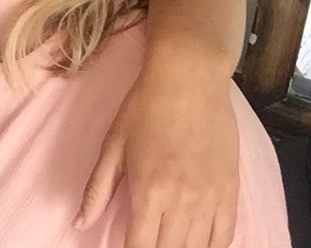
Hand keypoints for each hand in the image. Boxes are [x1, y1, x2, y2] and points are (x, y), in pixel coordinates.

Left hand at [76, 63, 239, 247]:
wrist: (190, 78)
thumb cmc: (146, 106)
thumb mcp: (113, 144)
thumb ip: (97, 188)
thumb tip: (79, 223)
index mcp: (148, 191)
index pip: (140, 247)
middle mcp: (182, 201)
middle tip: (145, 245)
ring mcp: (211, 198)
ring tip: (168, 244)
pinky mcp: (231, 190)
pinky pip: (226, 236)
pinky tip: (199, 246)